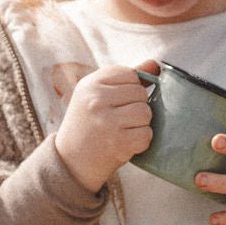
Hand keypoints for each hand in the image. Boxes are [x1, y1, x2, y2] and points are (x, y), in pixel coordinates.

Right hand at [55, 63, 155, 191]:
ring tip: (124, 129)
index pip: (130, 74)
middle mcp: (96, 100)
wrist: (71, 160)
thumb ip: (125, 78)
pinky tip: (126, 142)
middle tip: (120, 118)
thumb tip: (154, 64)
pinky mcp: (118, 143)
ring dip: (141, 123)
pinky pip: (146, 134)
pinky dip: (141, 140)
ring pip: (145, 113)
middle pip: (140, 93)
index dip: (131, 87)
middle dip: (137, 106)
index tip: (118, 100)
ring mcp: (107, 122)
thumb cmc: (88, 122)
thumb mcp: (97, 94)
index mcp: (90, 84)